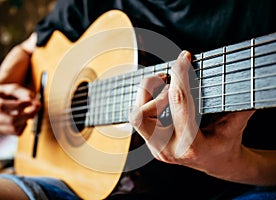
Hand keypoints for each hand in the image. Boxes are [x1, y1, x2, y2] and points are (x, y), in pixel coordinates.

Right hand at [0, 83, 39, 135]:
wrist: (0, 98)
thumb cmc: (8, 93)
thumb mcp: (14, 88)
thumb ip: (25, 94)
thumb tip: (34, 103)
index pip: (1, 106)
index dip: (18, 105)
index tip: (30, 101)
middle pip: (9, 120)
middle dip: (26, 115)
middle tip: (36, 108)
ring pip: (14, 128)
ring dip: (26, 120)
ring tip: (30, 112)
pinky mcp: (1, 132)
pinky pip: (17, 132)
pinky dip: (24, 125)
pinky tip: (23, 118)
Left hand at [129, 51, 253, 176]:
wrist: (216, 163)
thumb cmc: (226, 143)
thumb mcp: (234, 125)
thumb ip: (237, 105)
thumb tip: (242, 78)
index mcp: (192, 146)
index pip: (180, 103)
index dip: (180, 75)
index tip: (183, 57)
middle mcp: (167, 150)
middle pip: (142, 115)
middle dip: (152, 91)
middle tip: (166, 77)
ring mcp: (156, 148)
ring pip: (136, 115)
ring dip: (147, 94)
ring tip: (164, 83)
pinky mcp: (151, 142)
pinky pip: (138, 118)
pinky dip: (146, 100)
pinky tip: (161, 93)